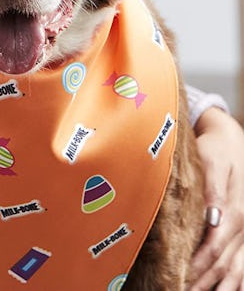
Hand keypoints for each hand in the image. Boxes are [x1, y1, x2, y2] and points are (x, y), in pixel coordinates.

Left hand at [187, 107, 243, 289]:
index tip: (179, 279)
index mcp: (233, 211)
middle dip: (202, 282)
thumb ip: (213, 190)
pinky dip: (235, 281)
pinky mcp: (243, 232)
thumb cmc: (216, 150)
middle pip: (224, 265)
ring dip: (217, 286)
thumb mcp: (212, 162)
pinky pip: (242, 264)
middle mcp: (243, 226)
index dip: (197, 267)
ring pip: (236, 270)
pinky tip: (222, 290)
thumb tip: (212, 217)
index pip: (214, 249)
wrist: (231, 140)